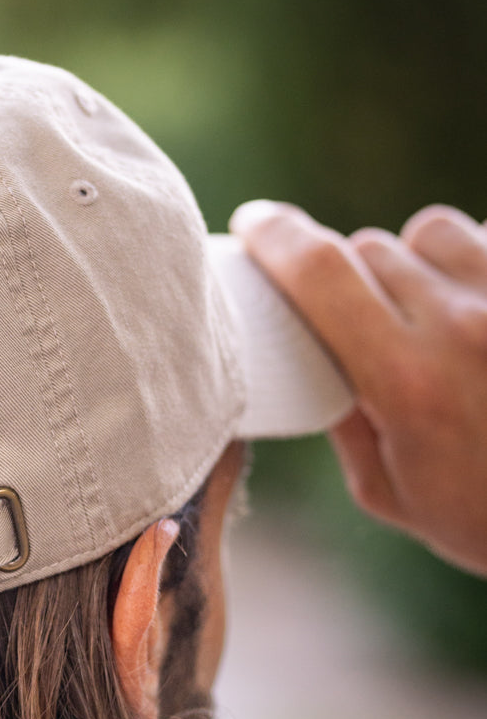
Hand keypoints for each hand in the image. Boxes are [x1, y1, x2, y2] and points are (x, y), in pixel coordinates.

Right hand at [230, 199, 486, 576]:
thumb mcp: (393, 494)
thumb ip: (344, 422)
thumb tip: (314, 362)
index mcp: (406, 381)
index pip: (320, 272)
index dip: (275, 236)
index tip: (254, 225)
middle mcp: (462, 325)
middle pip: (369, 251)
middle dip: (348, 276)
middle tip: (360, 323)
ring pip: (430, 232)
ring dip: (414, 261)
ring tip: (429, 313)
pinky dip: (471, 266)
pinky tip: (476, 313)